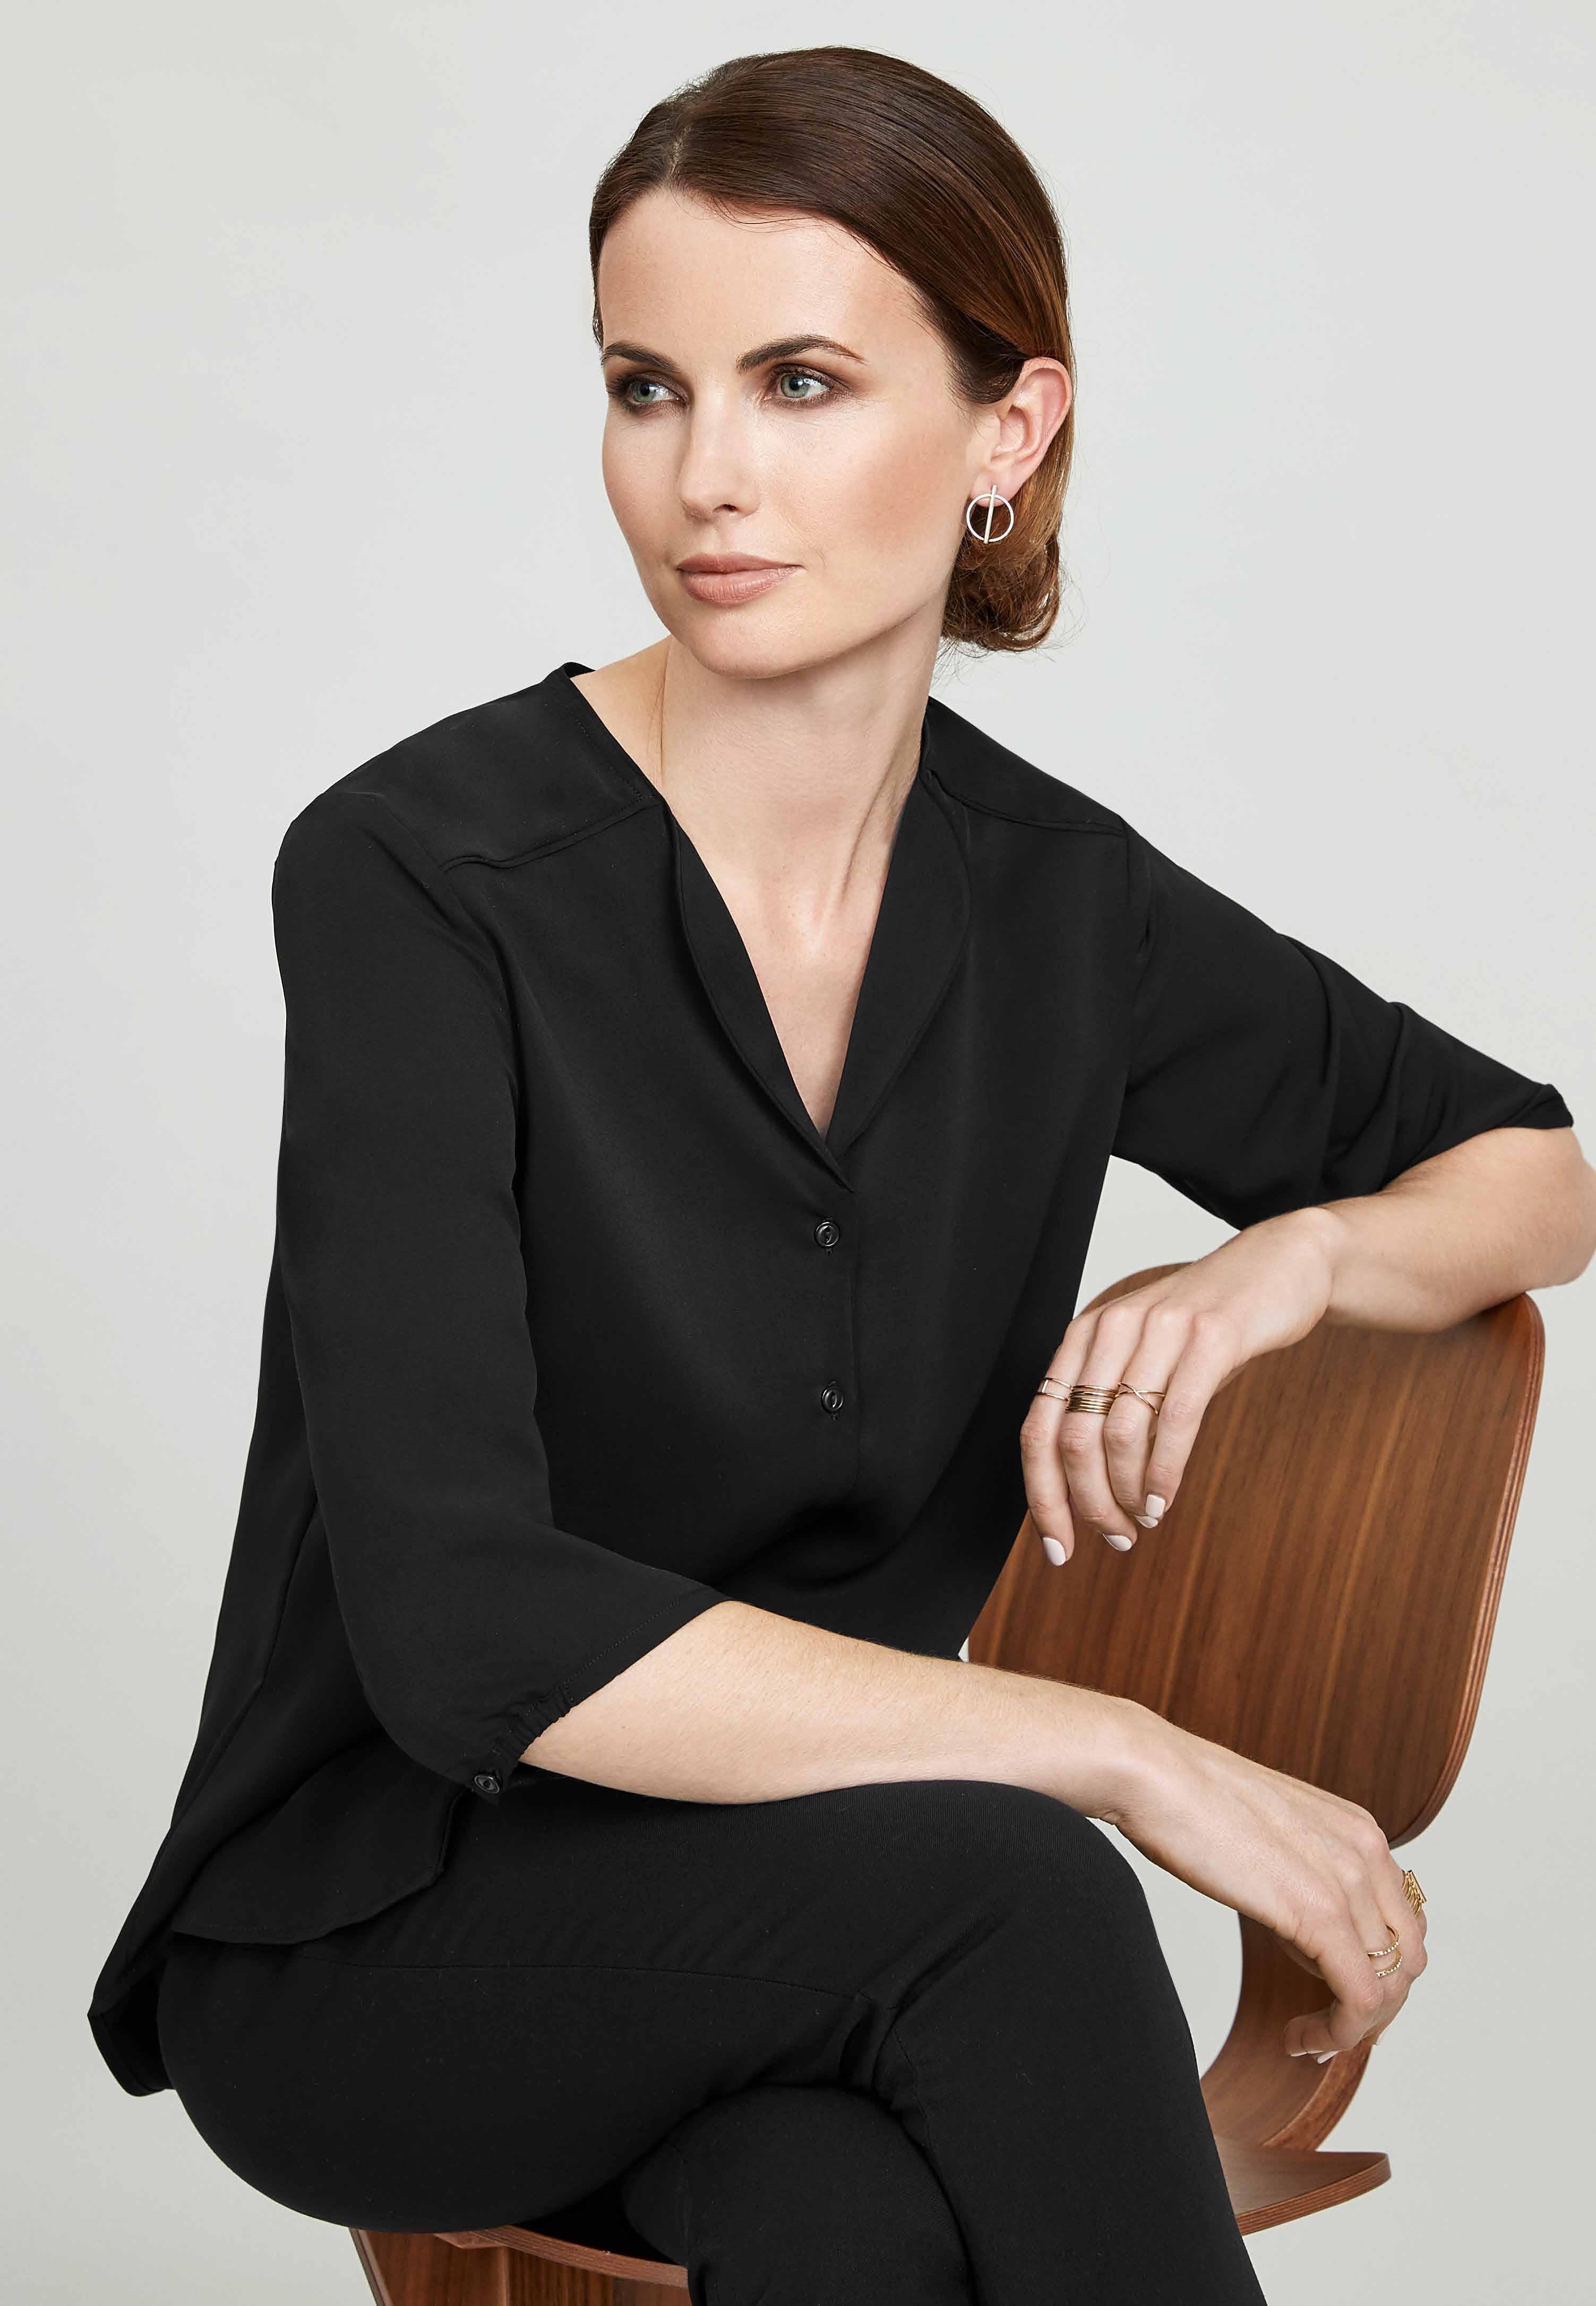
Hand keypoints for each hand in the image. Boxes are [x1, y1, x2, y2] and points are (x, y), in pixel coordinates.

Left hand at [1020, 1207, 1340, 1558]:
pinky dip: (1165, 1472)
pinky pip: (1176, 1418)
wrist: (1280, 1265)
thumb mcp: (1149, 1363)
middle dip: (1088, 1505)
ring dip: (1128, 1495)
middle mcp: (1111, 1328)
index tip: (1058, 1546)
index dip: (1042, 1496)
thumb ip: (1116, 1414)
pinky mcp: (1210, 1336)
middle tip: (1115, 1539)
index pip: (1039, 1427)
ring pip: (1118, 1434)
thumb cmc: (1210, 1328)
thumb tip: (1088, 1495)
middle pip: (1071, 1439)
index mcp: (1084, 1337)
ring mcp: (1160, 1329)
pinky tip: (1165, 1499)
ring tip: (1145, 1520)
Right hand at [1099, 1707, 1427, 2058]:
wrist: (1155, 1775)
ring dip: (1354, 2026)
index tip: (1342, 1999)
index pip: (1404, 1920)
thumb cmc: (1192, 1801)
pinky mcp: (1320, 1913)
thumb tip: (1306, 1927)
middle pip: (1409, 1956)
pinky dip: (1337, 2033)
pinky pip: (1360, 1997)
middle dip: (1377, 2005)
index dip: (1381, 1970)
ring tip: (1309, 2037)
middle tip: (1332, 2028)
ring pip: (1391, 1983)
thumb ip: (1305, 1872)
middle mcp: (1369, 1851)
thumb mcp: (1275, 1834)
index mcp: (1360, 1830)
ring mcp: (1349, 1881)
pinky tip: (1299, 2038)